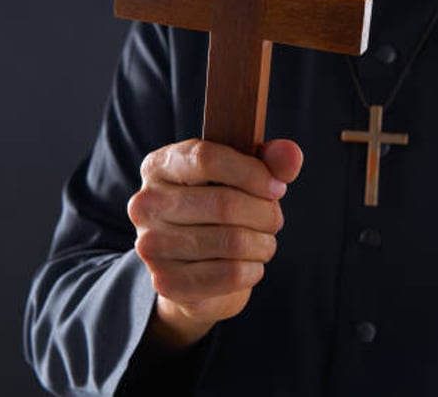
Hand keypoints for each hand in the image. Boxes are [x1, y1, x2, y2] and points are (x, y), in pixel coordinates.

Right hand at [127, 138, 302, 346]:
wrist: (193, 267)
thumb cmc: (220, 209)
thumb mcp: (244, 177)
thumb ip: (270, 161)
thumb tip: (291, 155)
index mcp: (160, 166)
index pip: (206, 158)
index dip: (252, 172)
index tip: (277, 187)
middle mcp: (146, 204)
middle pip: (225, 203)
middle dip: (265, 213)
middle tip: (274, 220)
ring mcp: (151, 245)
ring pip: (232, 241)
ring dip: (263, 243)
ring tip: (263, 242)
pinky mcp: (166, 283)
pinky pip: (229, 274)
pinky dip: (252, 270)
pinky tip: (250, 265)